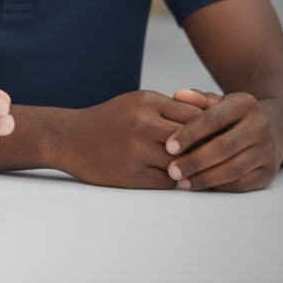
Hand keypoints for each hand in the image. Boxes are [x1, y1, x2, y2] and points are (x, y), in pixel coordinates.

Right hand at [58, 91, 201, 188]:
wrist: (69, 138)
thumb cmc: (106, 121)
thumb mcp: (134, 103)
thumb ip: (167, 109)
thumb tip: (208, 123)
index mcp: (146, 101)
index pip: (196, 116)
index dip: (208, 129)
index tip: (213, 138)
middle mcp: (143, 122)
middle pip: (193, 140)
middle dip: (202, 151)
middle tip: (210, 159)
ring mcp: (137, 149)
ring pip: (182, 163)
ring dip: (186, 168)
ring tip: (187, 170)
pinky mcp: (132, 174)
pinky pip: (167, 182)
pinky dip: (169, 181)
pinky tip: (161, 175)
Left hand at [164, 88, 282, 191]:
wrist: (273, 128)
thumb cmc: (235, 115)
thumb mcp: (219, 101)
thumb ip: (198, 99)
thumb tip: (178, 95)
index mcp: (245, 105)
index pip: (213, 120)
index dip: (189, 134)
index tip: (169, 147)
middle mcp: (260, 128)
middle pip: (224, 148)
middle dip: (195, 161)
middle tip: (172, 170)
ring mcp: (267, 151)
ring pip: (234, 169)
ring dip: (205, 178)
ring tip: (182, 182)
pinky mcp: (269, 172)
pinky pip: (242, 184)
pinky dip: (220, 187)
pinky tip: (201, 186)